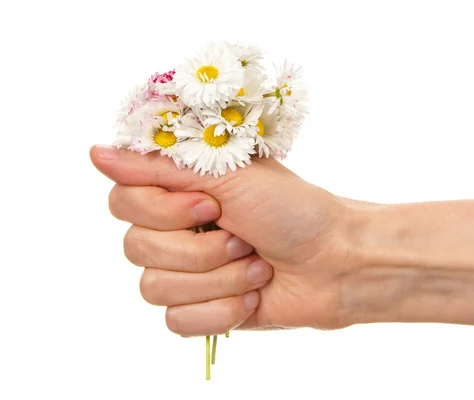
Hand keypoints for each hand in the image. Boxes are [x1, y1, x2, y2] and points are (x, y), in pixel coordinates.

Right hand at [90, 145, 355, 335]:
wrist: (334, 262)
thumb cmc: (292, 210)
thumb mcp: (229, 175)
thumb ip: (160, 167)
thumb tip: (96, 152)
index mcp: (179, 192)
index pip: (122, 201)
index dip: (162, 209)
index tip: (212, 204)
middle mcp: (175, 230)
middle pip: (136, 248)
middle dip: (201, 248)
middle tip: (244, 236)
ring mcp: (186, 273)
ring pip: (156, 288)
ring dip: (219, 278)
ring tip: (257, 265)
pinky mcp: (200, 310)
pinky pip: (178, 321)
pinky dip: (223, 309)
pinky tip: (253, 295)